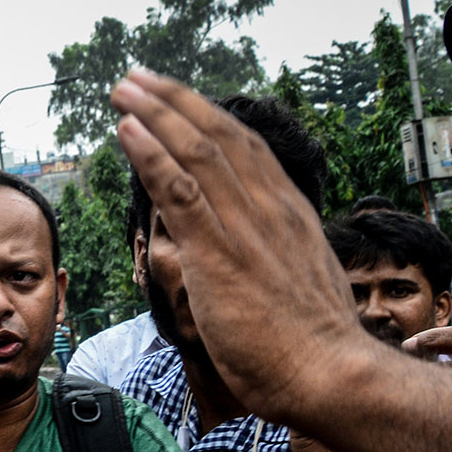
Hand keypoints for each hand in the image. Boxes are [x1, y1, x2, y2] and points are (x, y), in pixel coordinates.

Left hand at [109, 69, 372, 428]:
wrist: (330, 373)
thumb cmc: (310, 345)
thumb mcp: (293, 285)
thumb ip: (268, 260)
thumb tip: (244, 258)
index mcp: (288, 212)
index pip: (245, 148)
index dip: (206, 117)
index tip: (175, 98)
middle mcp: (269, 207)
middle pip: (218, 135)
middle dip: (173, 101)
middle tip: (135, 78)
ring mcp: (246, 226)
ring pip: (196, 151)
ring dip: (154, 115)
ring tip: (122, 90)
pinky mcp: (220, 252)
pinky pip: (180, 190)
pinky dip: (151, 155)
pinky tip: (125, 132)